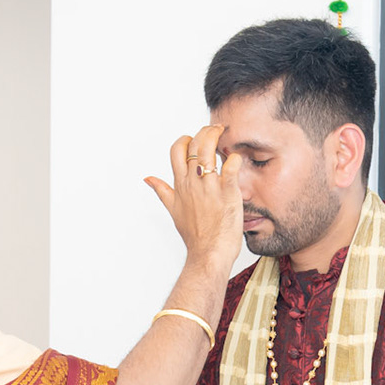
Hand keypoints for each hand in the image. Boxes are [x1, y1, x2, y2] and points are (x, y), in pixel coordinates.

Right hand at [144, 125, 243, 278]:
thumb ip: (162, 190)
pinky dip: (234, 159)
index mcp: (180, 185)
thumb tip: (148, 179)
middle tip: (216, 129)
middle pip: (194, 145)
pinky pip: (231, 168)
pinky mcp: (227, 194)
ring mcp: (209, 187)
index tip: (196, 140)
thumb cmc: (195, 236)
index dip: (186, 139)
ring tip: (225, 134)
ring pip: (208, 150)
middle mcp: (193, 183)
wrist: (208, 254)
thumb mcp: (173, 210)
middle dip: (205, 131)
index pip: (177, 150)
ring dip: (217, 137)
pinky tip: (236, 158)